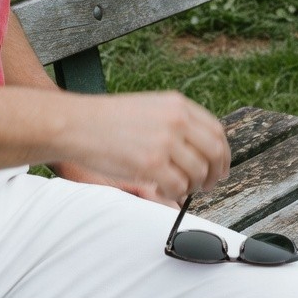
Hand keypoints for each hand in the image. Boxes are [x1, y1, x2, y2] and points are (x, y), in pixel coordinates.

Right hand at [58, 90, 229, 207]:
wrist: (76, 124)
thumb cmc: (106, 120)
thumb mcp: (148, 108)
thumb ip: (175, 123)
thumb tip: (199, 151)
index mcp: (177, 105)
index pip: (216, 131)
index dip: (222, 154)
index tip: (219, 168)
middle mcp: (176, 120)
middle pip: (214, 153)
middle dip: (214, 174)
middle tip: (206, 185)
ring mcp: (165, 142)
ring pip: (198, 173)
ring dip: (192, 186)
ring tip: (176, 186)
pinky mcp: (151, 163)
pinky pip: (178, 187)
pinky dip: (174, 193)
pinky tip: (159, 188)